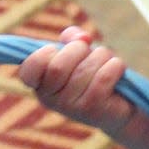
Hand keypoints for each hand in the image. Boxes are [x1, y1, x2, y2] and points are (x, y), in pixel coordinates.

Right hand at [18, 26, 133, 139]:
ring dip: (102, 56)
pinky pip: (103, 77)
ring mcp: (70, 108)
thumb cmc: (94, 73)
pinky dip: (114, 66)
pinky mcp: (93, 110)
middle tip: (89, 53)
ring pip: (85, 69)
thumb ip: (72, 38)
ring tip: (106, 63)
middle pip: (58, 66)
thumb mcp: (78, 52)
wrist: (120, 105)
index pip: (28, 69)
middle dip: (80, 49)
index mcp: (40, 84)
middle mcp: (50, 99)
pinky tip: (117, 69)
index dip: (44, 53)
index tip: (57, 50)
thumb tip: (82, 38)